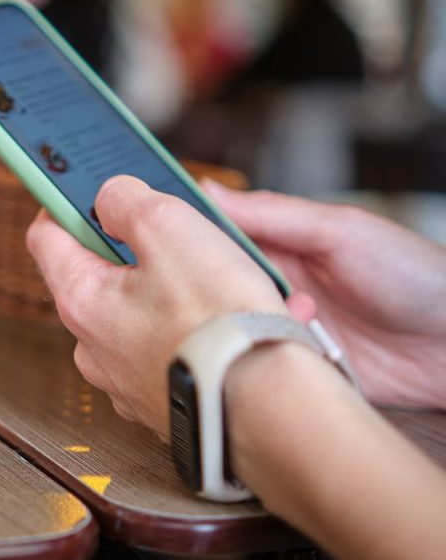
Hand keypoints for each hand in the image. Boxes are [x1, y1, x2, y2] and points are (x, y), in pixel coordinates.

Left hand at [26, 176, 289, 437]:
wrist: (269, 407)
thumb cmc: (220, 323)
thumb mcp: (169, 227)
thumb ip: (127, 201)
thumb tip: (110, 197)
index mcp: (82, 302)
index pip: (46, 237)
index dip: (63, 202)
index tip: (83, 187)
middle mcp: (93, 348)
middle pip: (96, 275)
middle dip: (132, 248)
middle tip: (172, 232)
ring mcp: (126, 380)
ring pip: (138, 314)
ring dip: (172, 290)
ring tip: (219, 281)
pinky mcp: (162, 400)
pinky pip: (168, 349)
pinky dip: (192, 329)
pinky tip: (228, 322)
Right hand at [202, 180, 445, 408]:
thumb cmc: (414, 276)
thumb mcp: (341, 231)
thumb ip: (272, 213)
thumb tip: (204, 189)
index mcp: (275, 245)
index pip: (208, 237)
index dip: (178, 237)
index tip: (146, 237)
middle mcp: (268, 287)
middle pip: (206, 286)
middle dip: (197, 289)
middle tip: (189, 290)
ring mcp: (277, 330)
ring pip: (224, 330)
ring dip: (230, 328)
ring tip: (249, 323)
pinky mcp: (290, 369)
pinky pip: (253, 367)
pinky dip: (247, 365)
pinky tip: (249, 357)